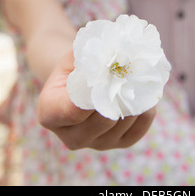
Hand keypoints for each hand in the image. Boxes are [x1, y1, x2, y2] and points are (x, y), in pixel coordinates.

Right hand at [37, 51, 155, 150]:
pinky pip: (138, 129)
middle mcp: (70, 137)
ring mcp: (96, 144)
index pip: (74, 110)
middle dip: (119, 94)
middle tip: (131, 71)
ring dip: (134, 100)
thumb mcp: (76, 54)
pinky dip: (145, 110)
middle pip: (102, 120)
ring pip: (122, 124)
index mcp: (49, 113)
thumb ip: (91, 56)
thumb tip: (117, 51)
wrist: (84, 78)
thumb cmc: (78, 62)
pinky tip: (144, 92)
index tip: (108, 71)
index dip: (95, 91)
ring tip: (139, 78)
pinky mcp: (119, 144)